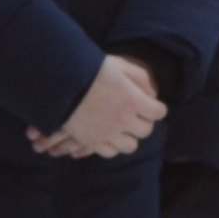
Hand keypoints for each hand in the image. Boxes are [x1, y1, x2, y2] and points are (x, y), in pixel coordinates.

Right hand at [29, 54, 164, 160]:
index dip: (157, 108)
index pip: (158, 112)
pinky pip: (110, 152)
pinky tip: (108, 135)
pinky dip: (112, 146)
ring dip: (130, 137)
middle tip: (138, 115)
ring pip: (130, 146)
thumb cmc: (90, 69)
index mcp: (133, 101)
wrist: (60, 82)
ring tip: (123, 128)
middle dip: (144, 122)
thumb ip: (140, 77)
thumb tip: (152, 93)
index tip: (152, 104)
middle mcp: (123, 120)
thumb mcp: (119, 65)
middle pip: (146, 130)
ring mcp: (107, 133)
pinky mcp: (91, 141)